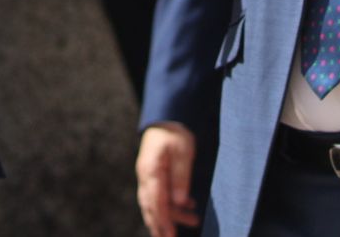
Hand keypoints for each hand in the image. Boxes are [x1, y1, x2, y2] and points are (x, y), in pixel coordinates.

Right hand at [136, 122, 199, 236]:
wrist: (166, 115)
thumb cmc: (175, 131)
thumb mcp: (183, 152)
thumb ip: (181, 177)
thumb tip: (180, 202)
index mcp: (151, 171)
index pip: (156, 202)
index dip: (163, 221)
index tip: (170, 236)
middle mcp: (146, 176)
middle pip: (151, 207)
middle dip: (161, 226)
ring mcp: (147, 175)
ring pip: (155, 202)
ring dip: (172, 214)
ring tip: (194, 221)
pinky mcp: (153, 173)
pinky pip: (159, 194)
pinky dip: (171, 204)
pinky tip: (187, 206)